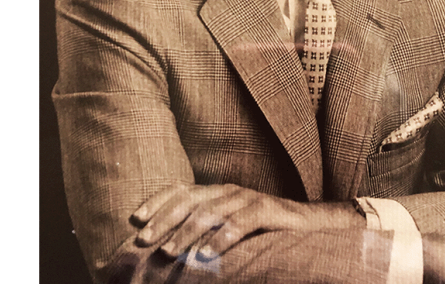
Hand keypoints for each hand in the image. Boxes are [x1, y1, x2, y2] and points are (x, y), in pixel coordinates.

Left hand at [131, 183, 363, 259]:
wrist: (310, 224)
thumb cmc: (264, 231)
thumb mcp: (228, 229)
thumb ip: (204, 232)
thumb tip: (167, 249)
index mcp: (216, 192)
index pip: (180, 190)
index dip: (156, 202)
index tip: (135, 220)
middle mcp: (229, 191)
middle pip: (189, 200)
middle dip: (164, 221)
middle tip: (145, 241)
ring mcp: (248, 198)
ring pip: (211, 212)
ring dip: (187, 233)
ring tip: (170, 252)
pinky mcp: (267, 210)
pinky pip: (240, 223)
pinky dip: (221, 239)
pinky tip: (206, 255)